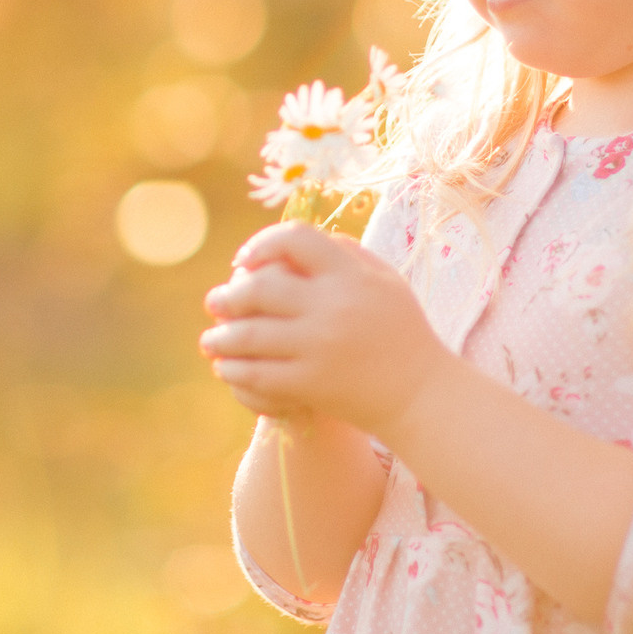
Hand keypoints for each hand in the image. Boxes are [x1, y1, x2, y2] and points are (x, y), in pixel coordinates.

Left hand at [198, 222, 448, 437]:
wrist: (421, 394)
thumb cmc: (401, 331)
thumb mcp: (384, 280)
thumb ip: (345, 252)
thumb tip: (292, 240)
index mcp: (350, 274)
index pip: (294, 239)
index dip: (261, 244)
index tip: (244, 262)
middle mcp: (332, 305)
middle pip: (259, 286)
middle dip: (228, 295)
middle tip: (215, 303)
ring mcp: (320, 346)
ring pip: (249, 334)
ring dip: (221, 337)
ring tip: (211, 341)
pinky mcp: (312, 384)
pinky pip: (257, 373)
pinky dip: (234, 369)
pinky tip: (227, 368)